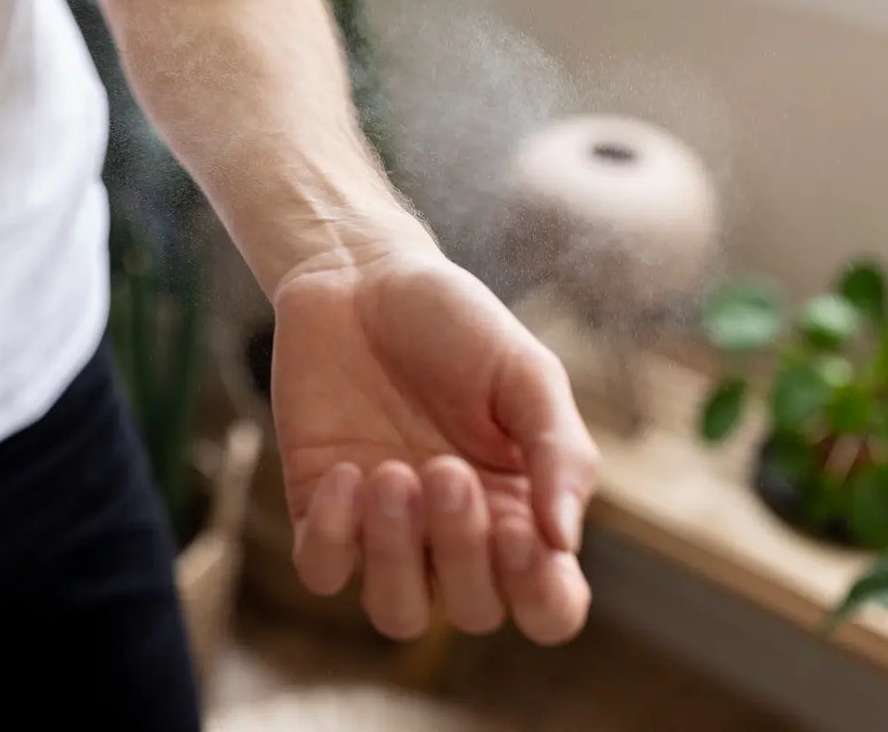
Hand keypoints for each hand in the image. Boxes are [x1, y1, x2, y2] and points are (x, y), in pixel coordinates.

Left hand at [273, 234, 599, 644]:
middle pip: (473, 611)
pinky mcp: (321, 508)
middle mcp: (455, 535)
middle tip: (445, 468)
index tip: (523, 532)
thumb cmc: (456, 324)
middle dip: (462, 550)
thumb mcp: (527, 373)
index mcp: (522, 510)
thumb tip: (565, 541)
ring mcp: (385, 529)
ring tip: (392, 473)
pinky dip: (334, 536)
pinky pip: (324, 571)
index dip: (541, 596)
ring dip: (396, 555)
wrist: (361, 276)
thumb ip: (559, 453)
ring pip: (396, 611)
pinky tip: (346, 471)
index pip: (549, 605)